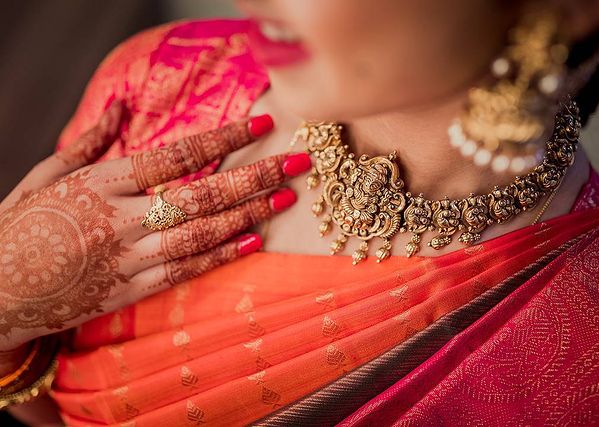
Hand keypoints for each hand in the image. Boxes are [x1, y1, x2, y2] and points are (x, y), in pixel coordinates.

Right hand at [0, 101, 309, 349]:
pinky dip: (220, 257)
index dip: (223, 138)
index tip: (262, 125)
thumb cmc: (18, 228)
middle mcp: (120, 219)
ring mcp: (127, 258)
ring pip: (200, 233)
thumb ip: (88, 143)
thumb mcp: (45, 177)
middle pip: (200, 194)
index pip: (175, 155)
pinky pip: (183, 271)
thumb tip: (118, 106)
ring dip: (247, 215)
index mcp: (101, 184)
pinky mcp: (129, 291)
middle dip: (254, 176)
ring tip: (284, 199)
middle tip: (297, 163)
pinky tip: (253, 242)